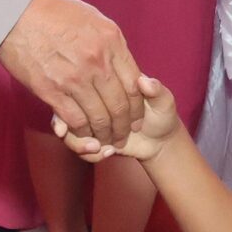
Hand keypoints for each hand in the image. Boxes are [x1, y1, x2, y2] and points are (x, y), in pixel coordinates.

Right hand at [0, 0, 142, 144]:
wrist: (14, 13)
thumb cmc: (51, 11)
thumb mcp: (92, 18)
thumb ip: (110, 42)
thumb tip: (120, 63)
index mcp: (110, 41)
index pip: (134, 84)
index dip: (137, 107)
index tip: (136, 118)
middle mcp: (97, 61)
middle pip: (119, 105)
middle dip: (124, 127)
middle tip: (123, 137)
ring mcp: (75, 77)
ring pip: (99, 117)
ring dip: (104, 134)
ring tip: (106, 141)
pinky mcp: (51, 90)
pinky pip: (75, 120)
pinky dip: (82, 132)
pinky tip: (84, 134)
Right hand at [53, 73, 180, 164]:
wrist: (157, 140)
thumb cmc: (161, 115)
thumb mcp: (164, 101)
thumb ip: (157, 90)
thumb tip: (144, 82)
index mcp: (110, 79)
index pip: (97, 83)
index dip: (106, 102)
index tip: (123, 119)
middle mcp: (92, 93)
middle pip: (74, 104)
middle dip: (93, 128)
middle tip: (112, 138)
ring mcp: (85, 112)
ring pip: (66, 123)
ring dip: (79, 141)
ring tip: (97, 147)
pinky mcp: (82, 131)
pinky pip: (71, 140)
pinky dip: (83, 149)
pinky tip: (101, 152)